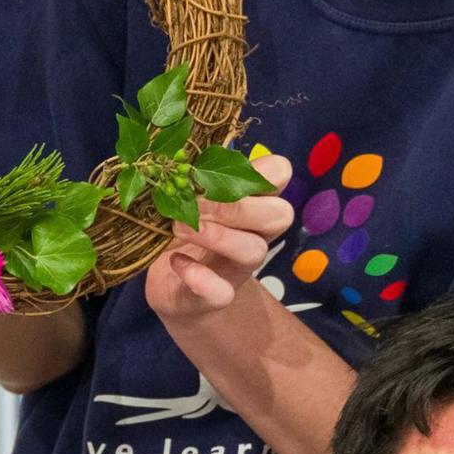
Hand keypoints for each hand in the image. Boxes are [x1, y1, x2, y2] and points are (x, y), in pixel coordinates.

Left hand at [138, 149, 294, 323]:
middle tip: (193, 203)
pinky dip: (198, 277)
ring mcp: (238, 268)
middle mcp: (254, 234)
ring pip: (255, 251)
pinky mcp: (215, 297)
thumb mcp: (190, 198)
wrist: (172, 287)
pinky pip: (221, 292)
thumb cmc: (183, 230)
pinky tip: (176, 263)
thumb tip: (178, 157)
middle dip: (236, 206)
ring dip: (216, 236)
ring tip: (178, 228)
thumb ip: (193, 178)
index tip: (219, 172)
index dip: (262, 171)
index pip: (281, 175)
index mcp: (252, 202)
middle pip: (280, 214)